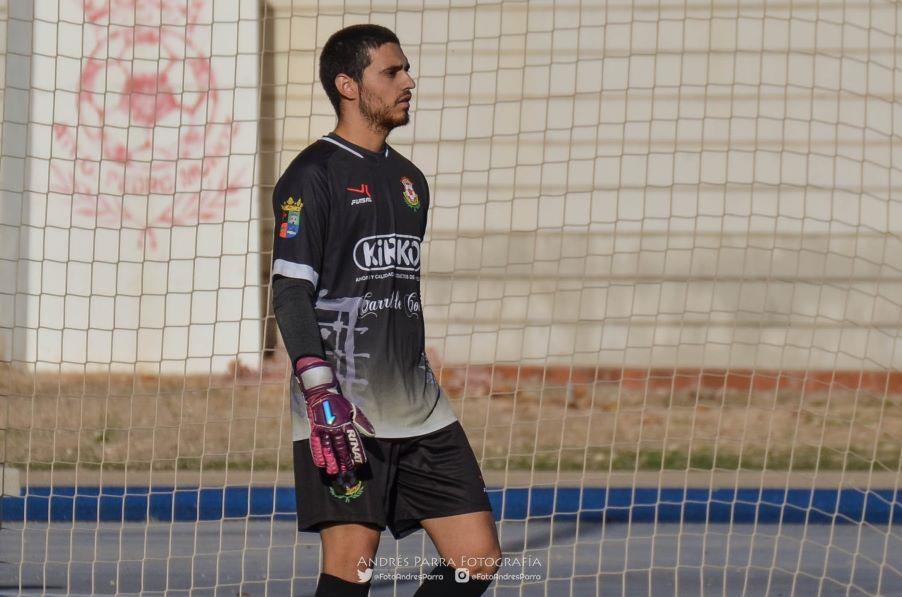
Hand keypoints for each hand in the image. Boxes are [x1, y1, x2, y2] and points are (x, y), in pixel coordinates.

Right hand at [295, 357, 374, 482]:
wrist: (321, 394)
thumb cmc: (339, 403)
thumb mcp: (353, 409)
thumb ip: (362, 422)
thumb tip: (373, 434)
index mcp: (346, 423)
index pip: (353, 441)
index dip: (357, 452)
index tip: (360, 463)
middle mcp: (335, 427)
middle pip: (341, 447)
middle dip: (345, 460)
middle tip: (348, 471)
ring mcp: (324, 429)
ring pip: (328, 448)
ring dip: (332, 461)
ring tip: (334, 472)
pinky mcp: (314, 430)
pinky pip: (316, 444)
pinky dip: (318, 455)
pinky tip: (321, 464)